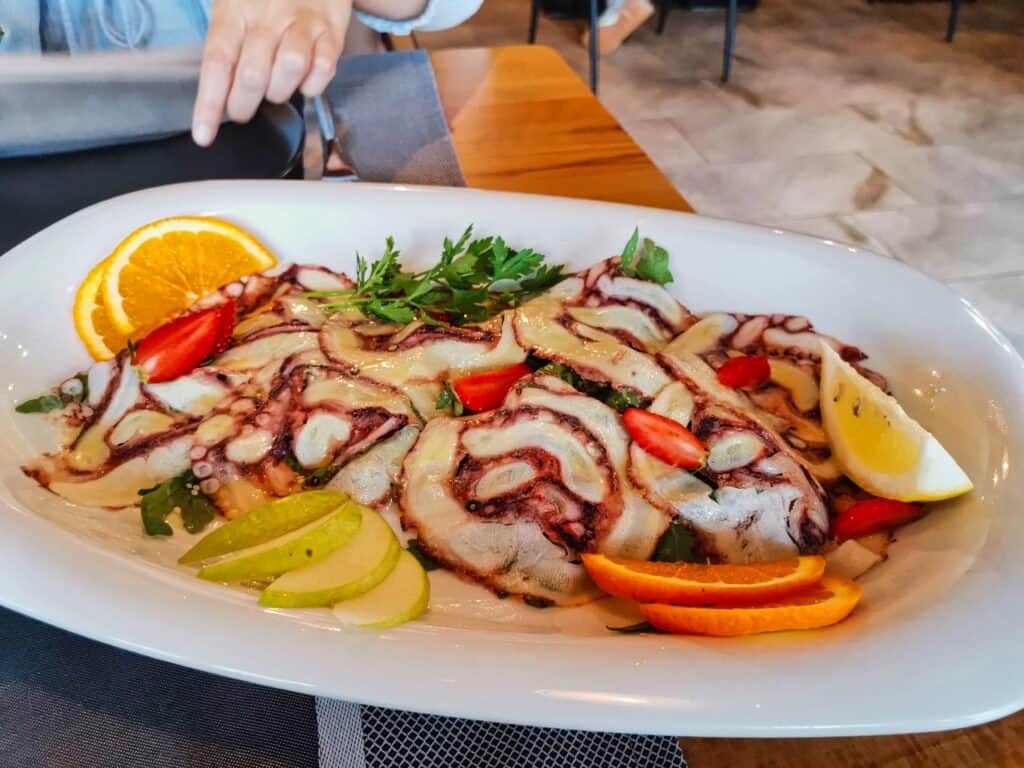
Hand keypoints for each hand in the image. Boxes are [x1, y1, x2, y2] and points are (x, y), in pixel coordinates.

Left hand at [192, 0, 350, 146]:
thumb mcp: (235, 9)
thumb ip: (227, 48)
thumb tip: (219, 96)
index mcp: (235, 12)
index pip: (217, 63)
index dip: (209, 103)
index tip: (205, 136)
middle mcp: (268, 16)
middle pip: (252, 73)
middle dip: (244, 105)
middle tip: (242, 111)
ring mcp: (302, 23)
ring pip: (290, 68)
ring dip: (281, 91)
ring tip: (277, 88)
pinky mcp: (332, 31)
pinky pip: (324, 67)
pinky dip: (314, 84)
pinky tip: (305, 80)